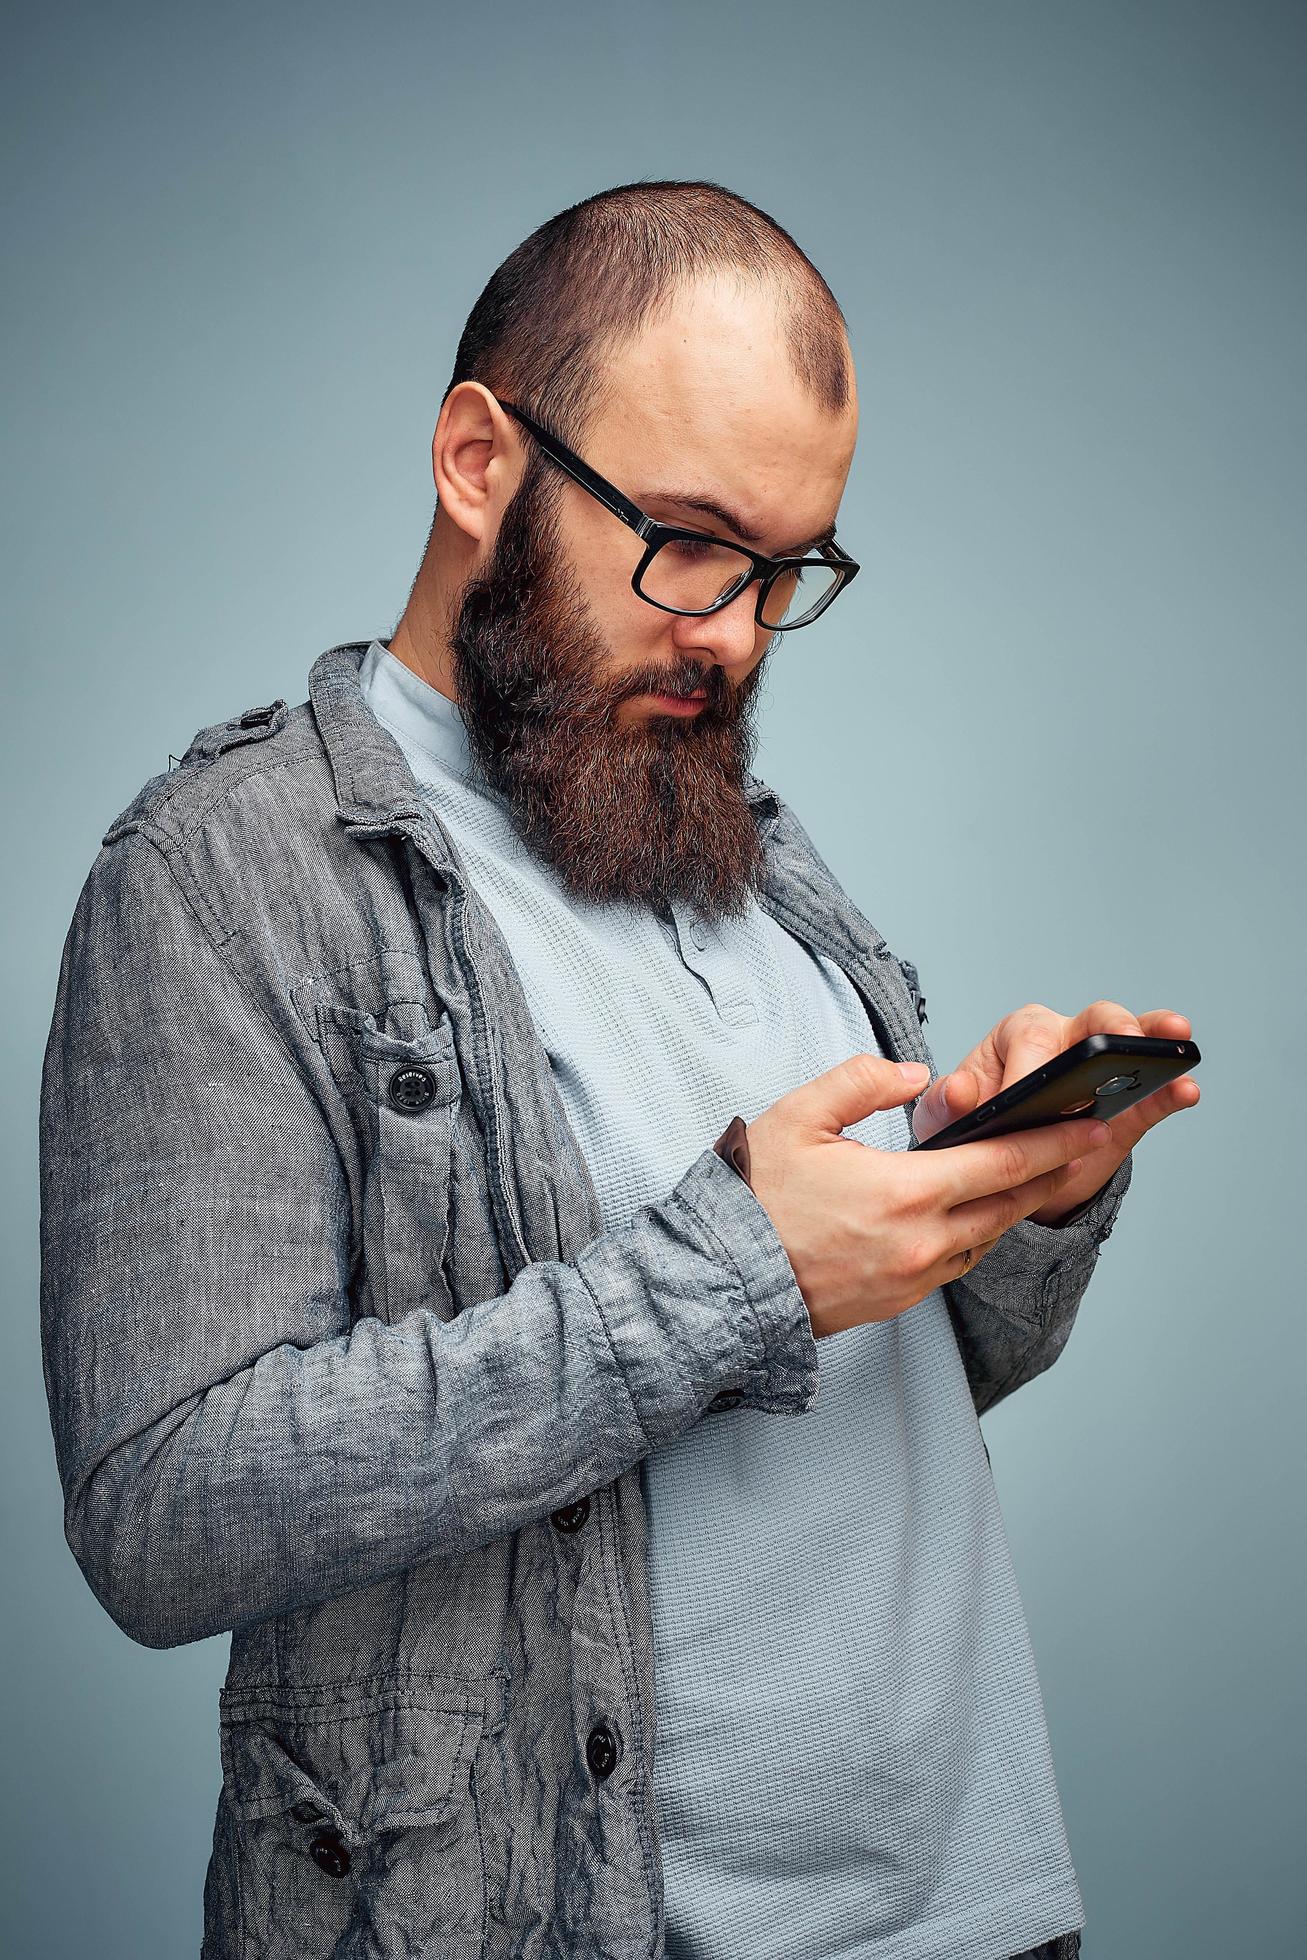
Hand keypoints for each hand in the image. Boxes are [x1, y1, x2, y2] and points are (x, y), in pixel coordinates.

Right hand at [744, 1054, 1112, 1337]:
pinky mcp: (900, 1302)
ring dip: (1010, 1206)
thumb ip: (862, 1080)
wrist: (721, 1279)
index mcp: (906, 1190)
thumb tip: (917, 1075)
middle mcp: (922, 1242)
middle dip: (1051, 1172)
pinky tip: (969, 1214)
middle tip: (1083, 1144)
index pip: (1004, 1162)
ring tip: (1029, 1174)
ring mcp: (914, 1278)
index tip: (1092, 1124)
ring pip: (986, 1238)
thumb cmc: (754, 1197)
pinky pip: (955, 1264)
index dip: (1055, 1142)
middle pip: (1011, 1204)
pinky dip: (972, 1236)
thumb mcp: (798, 1116)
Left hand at [910, 1002, 1199, 1223]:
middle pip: (1090, 1021)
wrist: (1003, 1174)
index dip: (1029, 1070)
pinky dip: (1172, 1091)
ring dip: (1154, 1038)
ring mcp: (1102, 1071)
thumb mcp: (948, 1123)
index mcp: (1015, 1037)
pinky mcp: (1129, 1106)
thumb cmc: (974, 1132)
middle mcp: (1063, 1041)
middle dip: (1106, 1028)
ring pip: (1130, 1044)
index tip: (1025, 1100)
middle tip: (1117, 1040)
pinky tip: (1185, 1090)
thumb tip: (961, 1092)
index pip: (1029, 1039)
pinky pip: (1154, 1094)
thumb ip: (948, 1105)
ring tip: (1175, 1039)